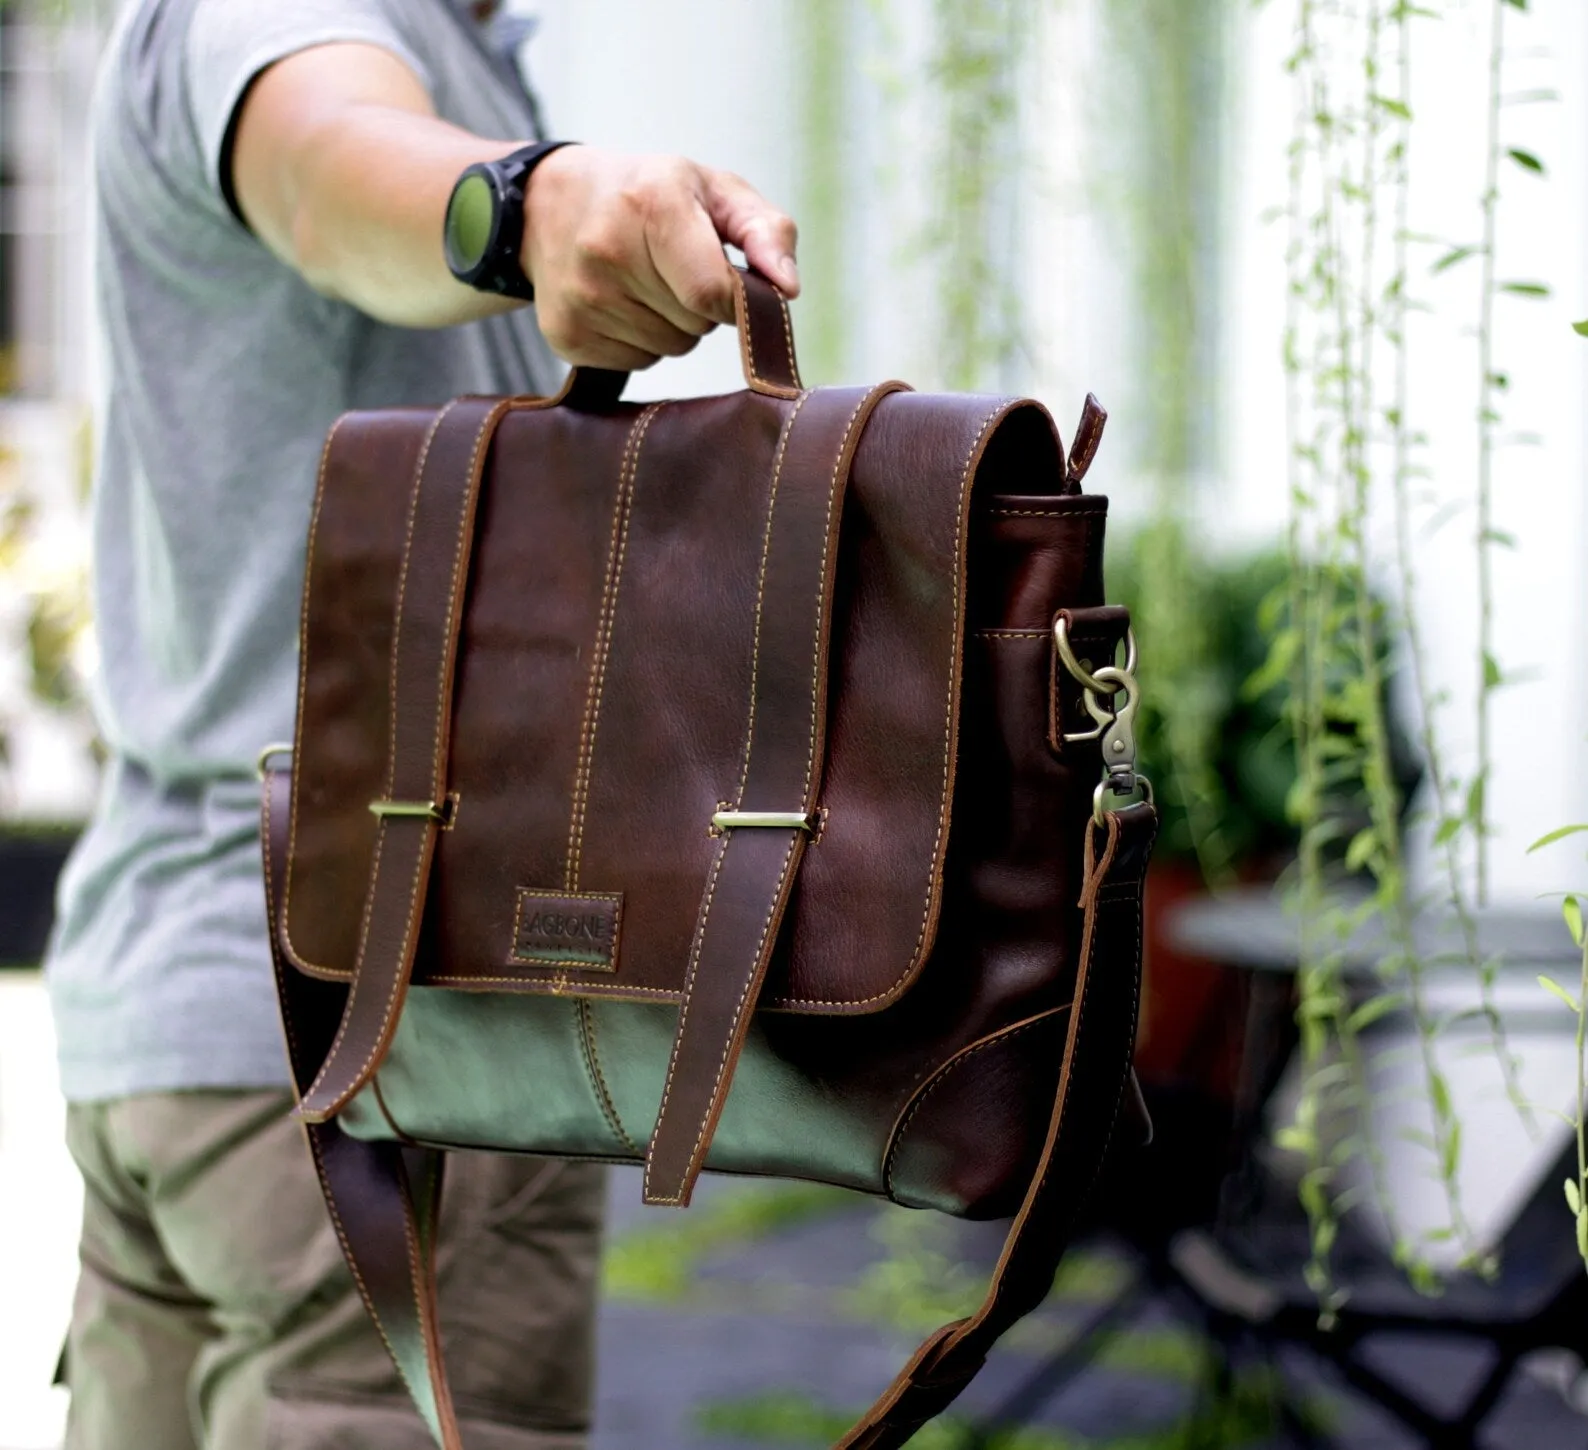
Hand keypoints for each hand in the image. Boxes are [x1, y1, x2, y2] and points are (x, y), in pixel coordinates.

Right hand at [522, 147, 798, 369]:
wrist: (548, 203)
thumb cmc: (648, 194)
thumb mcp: (712, 189)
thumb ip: (765, 230)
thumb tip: (787, 288)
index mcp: (650, 202)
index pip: (712, 293)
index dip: (734, 298)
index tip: (729, 282)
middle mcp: (606, 251)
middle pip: (694, 325)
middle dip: (701, 306)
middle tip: (674, 267)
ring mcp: (581, 298)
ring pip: (669, 349)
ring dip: (673, 325)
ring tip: (646, 281)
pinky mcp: (566, 336)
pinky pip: (638, 363)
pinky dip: (641, 340)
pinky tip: (621, 301)